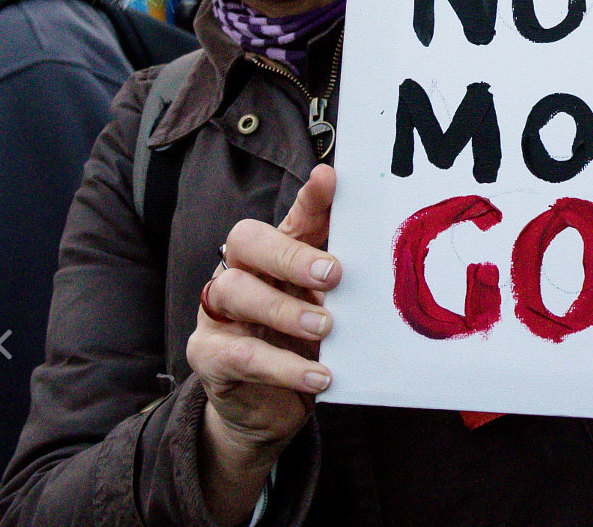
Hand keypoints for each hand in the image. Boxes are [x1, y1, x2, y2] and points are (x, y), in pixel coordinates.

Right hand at [187, 164, 339, 526]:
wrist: (269, 411)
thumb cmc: (300, 347)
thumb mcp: (326, 310)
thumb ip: (344, 280)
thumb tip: (383, 249)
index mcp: (272, 256)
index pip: (290, 217)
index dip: (309, 198)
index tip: (330, 180)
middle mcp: (239, 272)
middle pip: (246, 240)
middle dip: (290, 253)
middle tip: (333, 274)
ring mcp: (217, 313)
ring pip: (234, 290)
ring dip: (284, 308)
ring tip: (326, 328)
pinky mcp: (209, 356)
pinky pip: (240, 354)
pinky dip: (283, 365)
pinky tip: (319, 375)